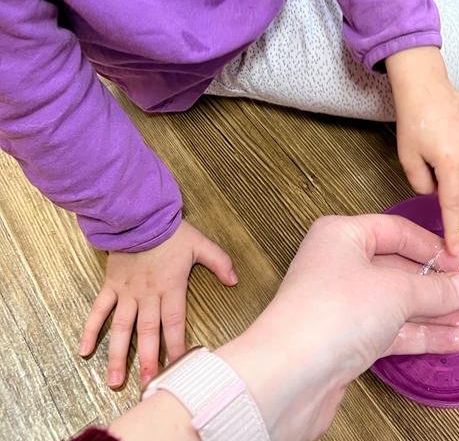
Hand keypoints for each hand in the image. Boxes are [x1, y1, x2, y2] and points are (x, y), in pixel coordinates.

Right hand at [80, 219, 236, 387]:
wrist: (139, 214)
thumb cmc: (170, 230)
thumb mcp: (200, 243)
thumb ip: (219, 262)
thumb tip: (235, 280)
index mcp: (170, 287)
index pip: (175, 322)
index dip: (177, 345)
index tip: (180, 366)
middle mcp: (147, 295)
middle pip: (149, 332)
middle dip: (149, 359)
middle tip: (148, 384)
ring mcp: (126, 292)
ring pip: (122, 328)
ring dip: (119, 355)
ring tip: (116, 380)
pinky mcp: (110, 285)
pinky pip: (98, 310)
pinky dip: (90, 330)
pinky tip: (84, 350)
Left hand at [218, 214, 458, 440]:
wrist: (290, 375)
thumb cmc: (330, 315)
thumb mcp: (396, 292)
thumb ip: (435, 288)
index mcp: (342, 235)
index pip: (397, 231)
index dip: (432, 247)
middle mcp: (339, 265)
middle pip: (398, 268)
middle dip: (436, 285)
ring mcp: (342, 305)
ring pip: (397, 303)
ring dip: (433, 313)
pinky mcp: (345, 341)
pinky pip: (390, 330)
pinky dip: (420, 334)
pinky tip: (452, 340)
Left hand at [385, 47, 458, 257]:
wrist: (423, 83)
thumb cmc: (412, 118)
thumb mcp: (408, 158)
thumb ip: (422, 184)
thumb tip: (436, 192)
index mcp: (451, 163)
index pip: (454, 206)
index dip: (454, 231)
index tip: (457, 252)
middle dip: (445, 182)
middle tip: (427, 162)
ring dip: (453, 166)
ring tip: (436, 144)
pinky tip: (446, 135)